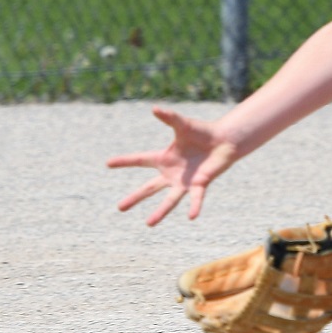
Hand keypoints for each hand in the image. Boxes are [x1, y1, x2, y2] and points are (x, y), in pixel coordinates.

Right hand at [106, 106, 238, 225]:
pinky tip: (192, 216)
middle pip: (149, 188)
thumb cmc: (202, 132)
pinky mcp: (200, 184)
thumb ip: (169, 118)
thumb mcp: (183, 125)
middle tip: (120, 208)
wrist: (223, 141)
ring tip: (149, 223)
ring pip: (169, 200)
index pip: (140, 159)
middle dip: (135, 197)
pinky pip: (196, 198)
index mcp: (164, 158)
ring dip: (160, 212)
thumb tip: (154, 108)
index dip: (124, 161)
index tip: (107, 163)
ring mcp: (185, 181)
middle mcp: (171, 173)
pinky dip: (194, 206)